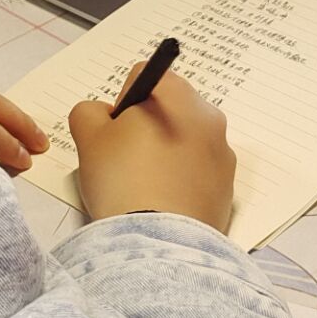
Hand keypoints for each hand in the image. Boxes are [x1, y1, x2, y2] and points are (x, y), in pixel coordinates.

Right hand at [69, 65, 235, 231]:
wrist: (158, 241)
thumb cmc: (123, 180)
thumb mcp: (88, 136)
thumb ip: (89, 111)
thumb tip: (104, 115)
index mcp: (178, 97)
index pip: (145, 77)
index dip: (123, 101)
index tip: (116, 131)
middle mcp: (209, 118)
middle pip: (170, 109)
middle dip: (148, 127)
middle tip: (126, 159)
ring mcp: (223, 155)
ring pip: (186, 141)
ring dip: (166, 153)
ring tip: (144, 186)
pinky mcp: (228, 188)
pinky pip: (199, 172)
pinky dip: (182, 179)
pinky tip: (162, 202)